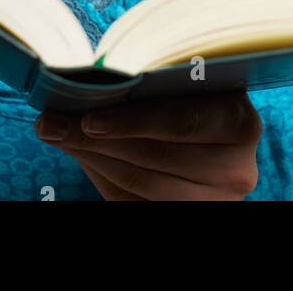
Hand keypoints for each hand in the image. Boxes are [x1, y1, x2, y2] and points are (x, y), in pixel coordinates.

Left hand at [34, 92, 262, 199]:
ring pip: (138, 183)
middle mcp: (235, 170)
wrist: (219, 129)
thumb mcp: (192, 78)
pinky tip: (80, 152)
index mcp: (240, 124)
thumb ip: (158, 78)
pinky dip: (100, 176)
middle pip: (153, 157)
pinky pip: (132, 201)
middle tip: (52, 121)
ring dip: (90, 157)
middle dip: (94, 138)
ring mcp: (213, 200)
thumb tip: (91, 81)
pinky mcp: (187, 215)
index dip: (133, 121)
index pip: (182, 123)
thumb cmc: (199, 90)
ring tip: (57, 133)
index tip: (89, 118)